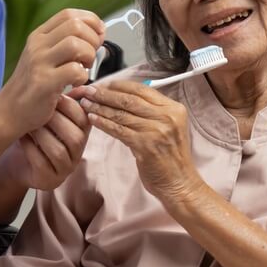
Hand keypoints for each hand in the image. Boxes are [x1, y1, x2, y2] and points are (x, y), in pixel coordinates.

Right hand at [0, 9, 104, 134]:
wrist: (9, 111)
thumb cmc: (33, 85)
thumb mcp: (44, 56)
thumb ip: (66, 42)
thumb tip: (98, 32)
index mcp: (39, 35)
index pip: (69, 14)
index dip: (90, 21)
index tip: (98, 35)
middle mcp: (38, 45)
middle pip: (75, 26)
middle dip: (93, 40)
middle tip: (90, 57)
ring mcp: (39, 63)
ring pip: (76, 45)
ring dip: (89, 56)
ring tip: (84, 68)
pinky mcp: (44, 83)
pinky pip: (74, 71)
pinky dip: (83, 77)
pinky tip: (76, 83)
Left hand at [0, 91, 91, 189]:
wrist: (19, 160)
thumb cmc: (37, 132)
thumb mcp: (50, 113)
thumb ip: (62, 99)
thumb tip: (74, 74)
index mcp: (82, 133)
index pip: (86, 120)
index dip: (71, 107)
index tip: (53, 96)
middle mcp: (78, 152)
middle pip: (76, 137)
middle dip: (55, 120)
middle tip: (39, 108)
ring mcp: (66, 168)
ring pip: (59, 151)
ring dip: (42, 135)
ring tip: (29, 124)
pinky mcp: (51, 180)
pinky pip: (43, 163)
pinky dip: (31, 148)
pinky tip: (22, 138)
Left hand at [76, 81, 204, 200]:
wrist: (180, 182)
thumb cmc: (171, 156)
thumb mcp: (169, 127)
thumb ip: (152, 112)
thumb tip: (123, 97)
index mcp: (173, 108)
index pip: (142, 89)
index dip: (119, 86)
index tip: (103, 84)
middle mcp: (166, 116)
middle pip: (129, 99)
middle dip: (105, 94)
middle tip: (88, 91)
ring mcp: (156, 130)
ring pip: (121, 114)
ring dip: (100, 107)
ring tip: (86, 104)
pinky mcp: (145, 145)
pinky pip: (119, 130)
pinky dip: (103, 123)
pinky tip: (93, 119)